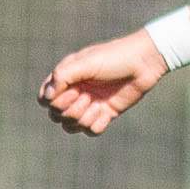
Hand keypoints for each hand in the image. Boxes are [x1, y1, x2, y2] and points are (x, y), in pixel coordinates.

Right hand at [38, 33, 165, 138]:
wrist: (144, 63)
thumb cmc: (114, 58)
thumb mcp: (85, 62)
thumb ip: (63, 76)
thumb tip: (47, 98)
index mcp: (67, 79)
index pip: (45, 99)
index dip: (53, 101)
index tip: (70, 90)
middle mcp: (75, 92)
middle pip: (56, 115)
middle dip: (69, 110)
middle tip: (86, 96)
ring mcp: (90, 104)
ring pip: (71, 126)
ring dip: (81, 119)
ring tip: (96, 105)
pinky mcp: (105, 114)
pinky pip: (91, 130)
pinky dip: (96, 124)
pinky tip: (106, 112)